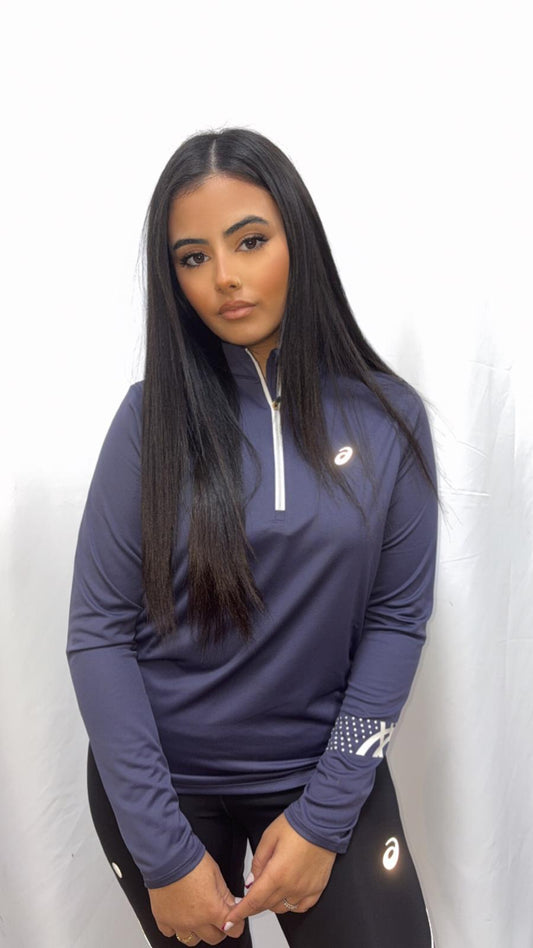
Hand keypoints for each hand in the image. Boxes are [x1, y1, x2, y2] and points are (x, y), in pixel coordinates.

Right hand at [148, 850, 244, 944]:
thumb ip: (226, 895)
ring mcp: (178, 923)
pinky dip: (176, 927)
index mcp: (212, 910)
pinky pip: (171, 933)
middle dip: (219, 929)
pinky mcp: (163, 919)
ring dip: (197, 931)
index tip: (234, 919)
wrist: (167, 856)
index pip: (233, 930)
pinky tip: (179, 915)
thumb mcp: (216, 874)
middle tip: (217, 917)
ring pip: (192, 940)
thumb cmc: (191, 861)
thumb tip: (232, 905)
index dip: (236, 924)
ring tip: (197, 916)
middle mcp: (195, 921)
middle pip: (214, 938)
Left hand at [220, 813, 336, 932]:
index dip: (240, 912)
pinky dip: (290, 904)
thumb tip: (251, 881)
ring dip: (271, 902)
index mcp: (277, 874)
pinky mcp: (318, 889)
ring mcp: (306, 890)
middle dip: (254, 903)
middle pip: (266, 906)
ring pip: (282, 908)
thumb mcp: (269, 838)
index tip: (230, 920)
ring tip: (270, 887)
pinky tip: (287, 894)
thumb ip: (258, 862)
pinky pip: (301, 907)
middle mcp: (291, 886)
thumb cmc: (296, 826)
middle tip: (251, 894)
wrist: (322, 821)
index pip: (253, 901)